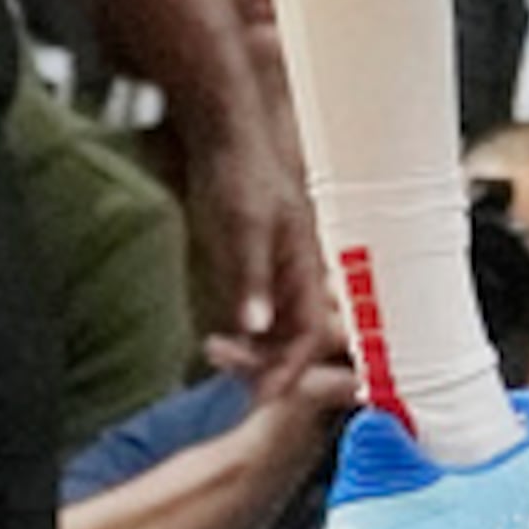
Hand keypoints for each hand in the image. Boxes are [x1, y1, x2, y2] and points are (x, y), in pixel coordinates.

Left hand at [186, 87, 332, 390]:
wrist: (223, 132)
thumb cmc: (240, 171)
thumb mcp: (243, 226)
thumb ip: (249, 278)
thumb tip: (254, 328)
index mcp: (304, 262)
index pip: (306, 333)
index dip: (289, 369)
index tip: (263, 396)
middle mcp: (295, 270)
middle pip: (294, 337)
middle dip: (272, 366)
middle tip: (239, 386)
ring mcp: (275, 266)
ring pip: (277, 327)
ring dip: (256, 352)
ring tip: (224, 363)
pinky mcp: (255, 261)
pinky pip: (259, 311)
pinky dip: (245, 333)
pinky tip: (221, 340)